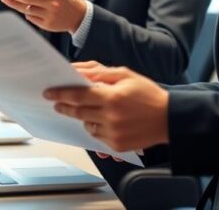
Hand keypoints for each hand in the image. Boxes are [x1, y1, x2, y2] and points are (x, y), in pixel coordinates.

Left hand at [44, 64, 169, 151]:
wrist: (169, 117)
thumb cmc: (147, 93)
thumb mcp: (125, 75)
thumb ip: (100, 74)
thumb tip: (78, 73)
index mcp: (112, 97)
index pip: (78, 95)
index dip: (61, 94)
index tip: (49, 93)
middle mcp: (111, 117)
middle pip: (78, 112)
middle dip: (65, 107)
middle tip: (57, 104)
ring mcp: (113, 133)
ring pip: (86, 125)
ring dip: (83, 117)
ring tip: (92, 110)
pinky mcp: (116, 145)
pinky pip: (97, 137)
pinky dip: (96, 128)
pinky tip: (105, 121)